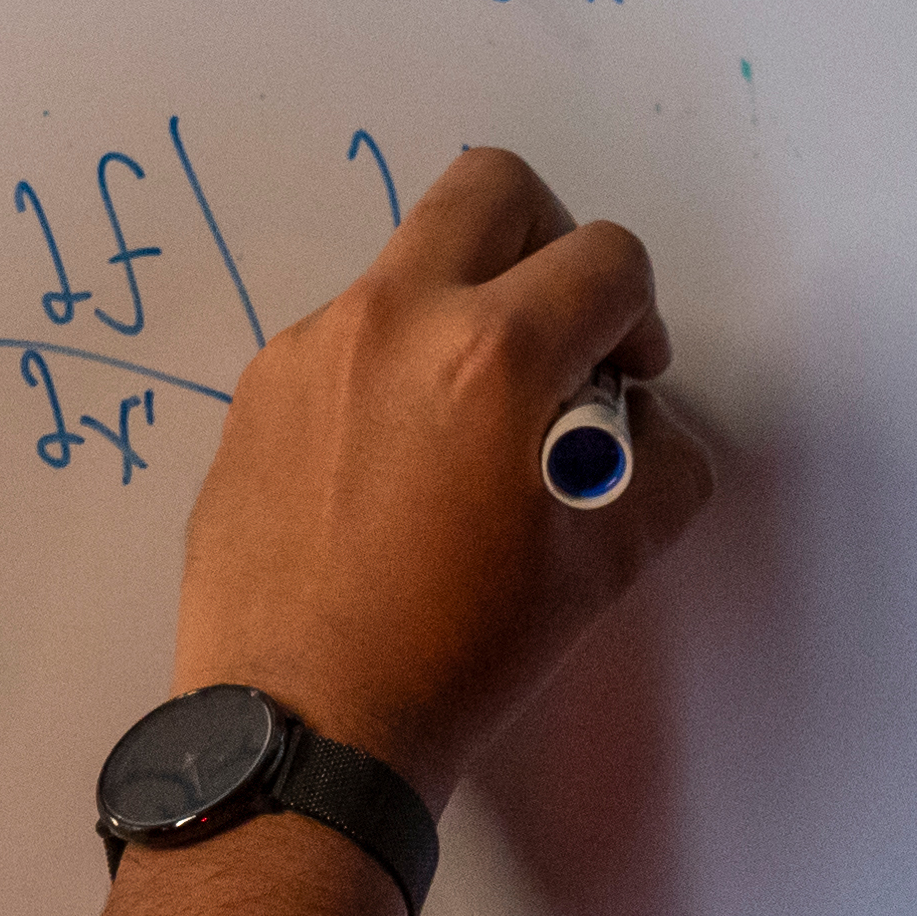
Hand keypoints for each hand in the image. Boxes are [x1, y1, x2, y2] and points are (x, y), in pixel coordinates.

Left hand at [164, 146, 718, 808]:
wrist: (306, 728)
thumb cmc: (463, 654)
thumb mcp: (608, 566)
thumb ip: (659, 465)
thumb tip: (635, 422)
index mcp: (492, 352)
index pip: (606, 259)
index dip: (639, 316)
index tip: (624, 381)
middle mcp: (393, 320)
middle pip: (491, 187)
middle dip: (550, 242)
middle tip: (555, 336)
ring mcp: (311, 349)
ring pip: (411, 267)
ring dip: (460, 314)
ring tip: (466, 431)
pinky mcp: (257, 393)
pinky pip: (345, 340)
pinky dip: (390, 372)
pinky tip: (394, 474)